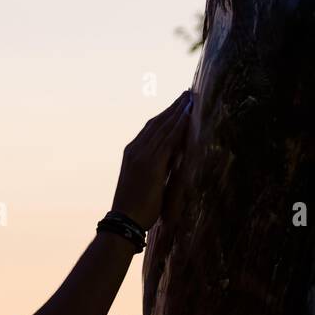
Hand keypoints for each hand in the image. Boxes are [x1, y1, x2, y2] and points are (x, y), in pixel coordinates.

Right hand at [111, 90, 192, 231]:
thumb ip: (159, 169)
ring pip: (163, 126)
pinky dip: (178, 125)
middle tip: (187, 93)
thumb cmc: (136, 209)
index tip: (177, 105)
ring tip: (190, 98)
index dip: (165, 115)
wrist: (124, 221)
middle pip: (157, 122)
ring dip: (178, 111)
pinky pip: (167, 139)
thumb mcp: (147, 183)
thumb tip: (174, 160)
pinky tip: (187, 115)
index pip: (151, 128)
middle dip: (173, 107)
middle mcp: (135, 149)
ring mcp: (142, 155)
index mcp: (132, 154)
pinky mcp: (151, 163)